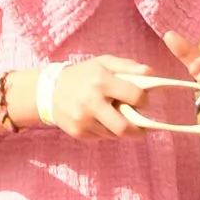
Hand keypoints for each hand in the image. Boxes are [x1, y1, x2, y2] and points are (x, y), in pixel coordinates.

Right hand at [32, 54, 148, 137]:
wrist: (49, 90)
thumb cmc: (83, 74)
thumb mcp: (104, 62)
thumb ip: (128, 66)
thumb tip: (151, 73)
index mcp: (101, 82)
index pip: (134, 96)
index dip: (144, 100)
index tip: (143, 101)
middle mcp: (91, 102)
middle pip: (123, 127)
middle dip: (138, 131)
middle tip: (143, 129)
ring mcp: (83, 120)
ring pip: (114, 134)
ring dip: (121, 128)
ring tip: (118, 117)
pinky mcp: (77, 132)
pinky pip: (101, 137)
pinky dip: (106, 131)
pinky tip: (102, 120)